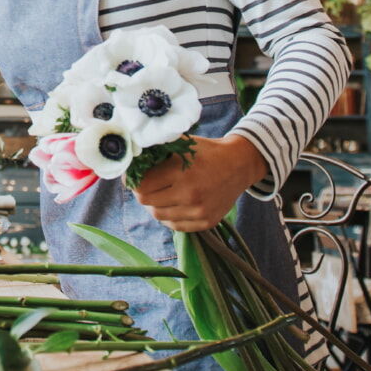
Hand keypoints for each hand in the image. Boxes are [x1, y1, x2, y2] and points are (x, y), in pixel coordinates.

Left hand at [132, 134, 267, 231]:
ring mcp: (199, 212)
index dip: (132, 180)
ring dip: (153, 205)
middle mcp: (191, 195)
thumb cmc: (207, 152)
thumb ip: (158, 151)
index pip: (142, 185)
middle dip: (141, 192)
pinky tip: (171, 203)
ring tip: (157, 193)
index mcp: (182, 172)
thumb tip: (131, 159)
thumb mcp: (182, 144)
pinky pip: (175, 225)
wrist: (239, 164)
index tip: (131, 176)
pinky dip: (168, 216)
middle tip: (144, 184)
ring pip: (159, 215)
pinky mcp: (206, 223)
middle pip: (147, 201)